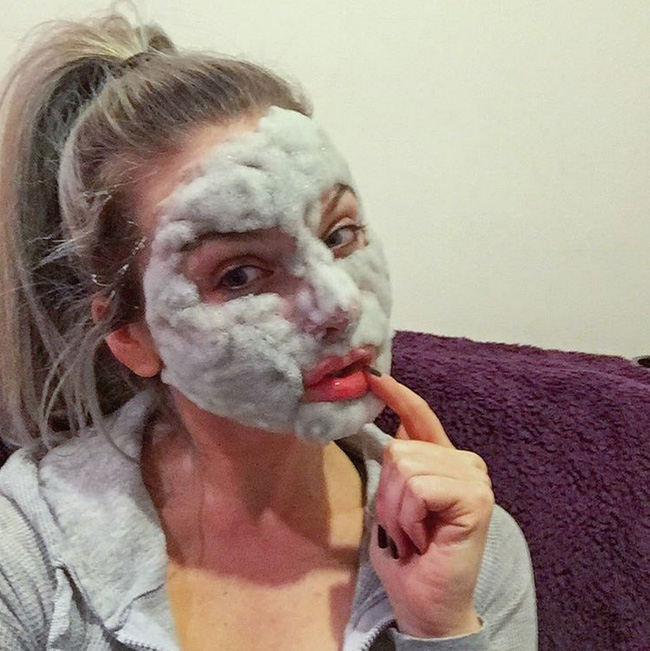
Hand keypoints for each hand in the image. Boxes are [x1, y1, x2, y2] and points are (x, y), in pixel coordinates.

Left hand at [365, 370, 493, 638]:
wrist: (425, 604)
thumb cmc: (407, 556)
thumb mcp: (394, 502)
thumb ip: (402, 466)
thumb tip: (398, 431)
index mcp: (444, 462)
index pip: (420, 417)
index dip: (398, 396)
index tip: (376, 376)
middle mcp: (464, 463)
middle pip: (399, 449)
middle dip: (389, 495)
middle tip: (404, 528)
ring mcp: (474, 479)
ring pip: (406, 467)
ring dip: (397, 510)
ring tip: (412, 535)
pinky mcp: (476, 498)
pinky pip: (420, 488)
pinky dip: (409, 517)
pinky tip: (423, 538)